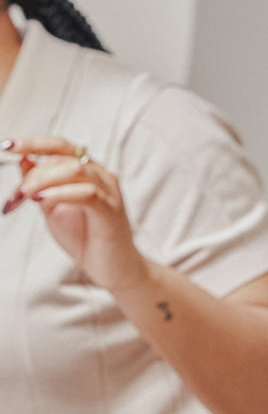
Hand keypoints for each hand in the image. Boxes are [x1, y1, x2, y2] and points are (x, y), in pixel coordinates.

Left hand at [1, 136, 146, 293]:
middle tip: (13, 195)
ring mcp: (109, 193)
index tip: (7, 146)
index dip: (33, 143)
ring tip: (23, 197)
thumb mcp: (52, 208)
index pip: (59, 147)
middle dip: (32, 174)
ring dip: (42, 181)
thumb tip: (23, 160)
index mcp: (88, 172)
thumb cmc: (86, 240)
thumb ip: (40, 185)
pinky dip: (61, 193)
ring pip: (74, 170)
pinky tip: (42, 200)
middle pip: (62, 158)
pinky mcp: (111, 211)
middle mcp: (101, 176)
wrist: (112, 270)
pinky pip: (86, 193)